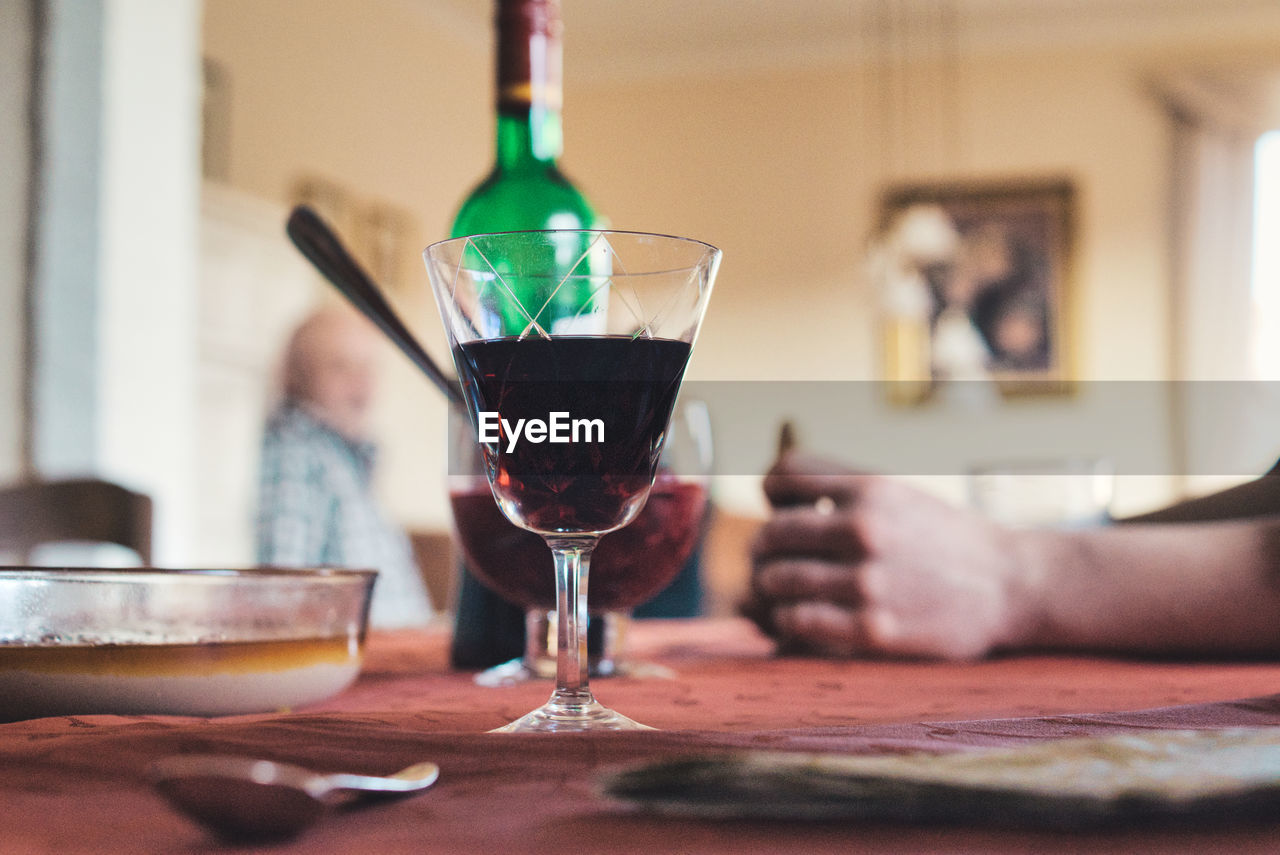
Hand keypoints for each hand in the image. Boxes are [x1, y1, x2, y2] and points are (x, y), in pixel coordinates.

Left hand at [747, 453, 1036, 659]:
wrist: (1014, 585)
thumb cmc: (946, 541)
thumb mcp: (899, 495)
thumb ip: (841, 493)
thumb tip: (772, 504)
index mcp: (870, 487)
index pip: (783, 476)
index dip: (771, 493)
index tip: (780, 508)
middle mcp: (865, 528)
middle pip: (771, 534)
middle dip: (764, 550)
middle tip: (773, 562)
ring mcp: (868, 580)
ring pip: (775, 580)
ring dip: (770, 588)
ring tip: (783, 593)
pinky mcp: (873, 629)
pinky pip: (797, 621)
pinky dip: (787, 620)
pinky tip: (800, 618)